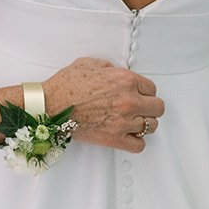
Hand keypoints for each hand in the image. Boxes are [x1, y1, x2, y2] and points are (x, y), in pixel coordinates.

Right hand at [43, 58, 164, 153]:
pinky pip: (139, 145)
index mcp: (125, 80)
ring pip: (151, 126)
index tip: (139, 94)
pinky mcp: (114, 139)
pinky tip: (128, 135)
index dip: (145, 91)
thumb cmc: (65, 85)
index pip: (152, 88)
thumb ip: (111, 68)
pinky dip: (136, 141)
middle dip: (150, 107)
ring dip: (144, 123)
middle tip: (140, 108)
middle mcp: (129, 101)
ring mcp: (123, 121)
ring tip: (133, 122)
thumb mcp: (90, 64)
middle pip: (158, 108)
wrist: (50, 105)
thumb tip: (118, 74)